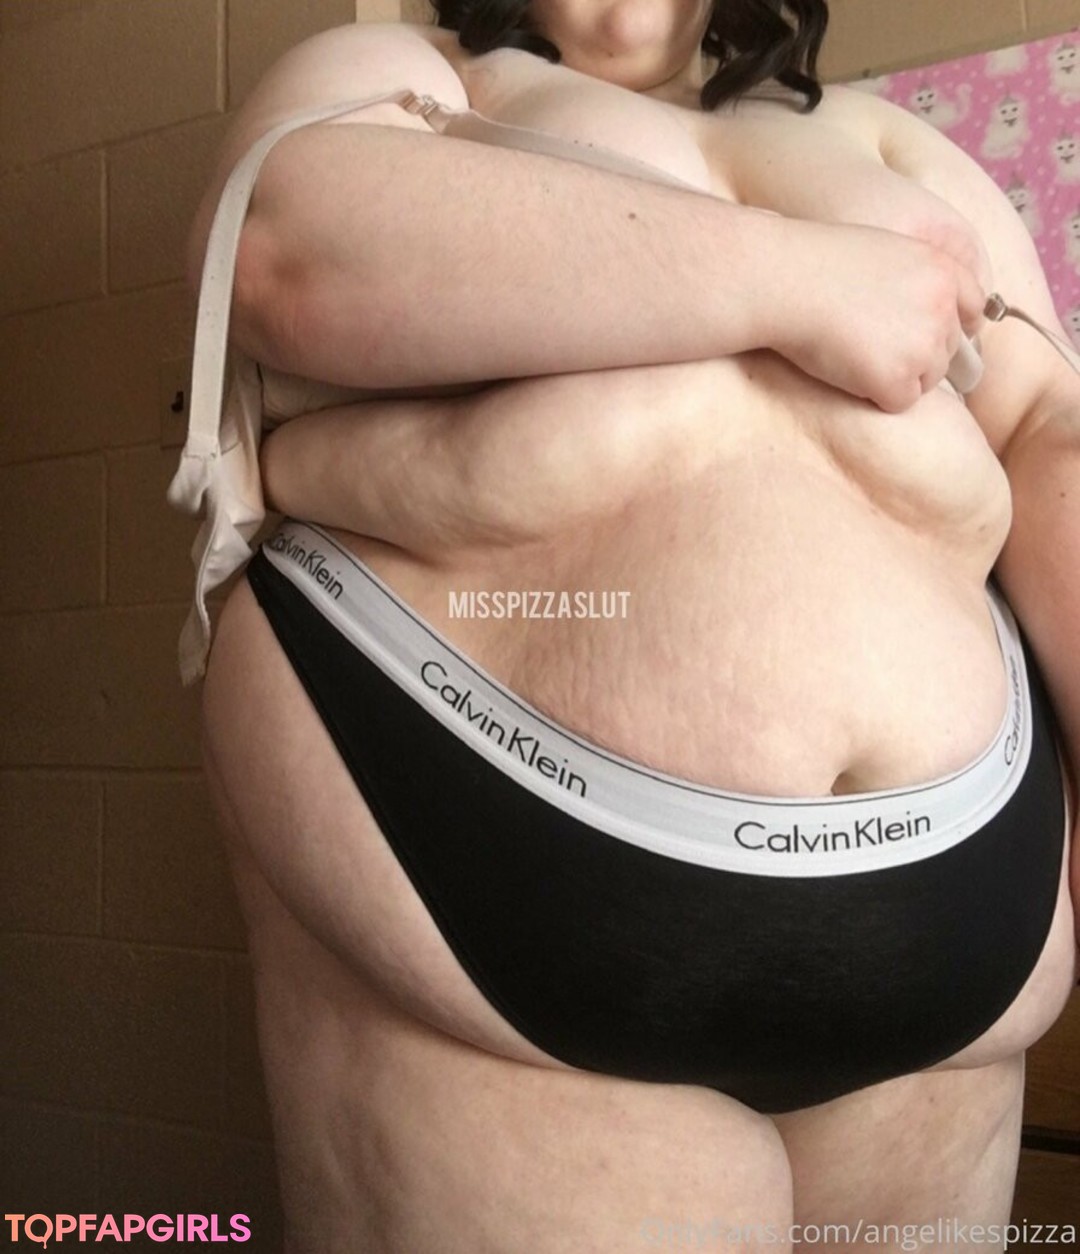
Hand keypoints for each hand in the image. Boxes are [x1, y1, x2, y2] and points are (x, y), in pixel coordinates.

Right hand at [771, 219, 986, 411]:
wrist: (786, 282)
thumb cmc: (819, 263)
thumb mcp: (887, 249)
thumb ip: (918, 279)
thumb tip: (924, 313)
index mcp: (945, 270)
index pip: (975, 310)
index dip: (950, 327)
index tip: (924, 335)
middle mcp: (944, 309)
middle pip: (947, 352)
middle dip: (915, 355)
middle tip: (870, 344)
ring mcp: (923, 346)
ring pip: (926, 381)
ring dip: (895, 377)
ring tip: (855, 353)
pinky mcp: (896, 379)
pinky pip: (899, 402)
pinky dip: (874, 394)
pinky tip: (847, 369)